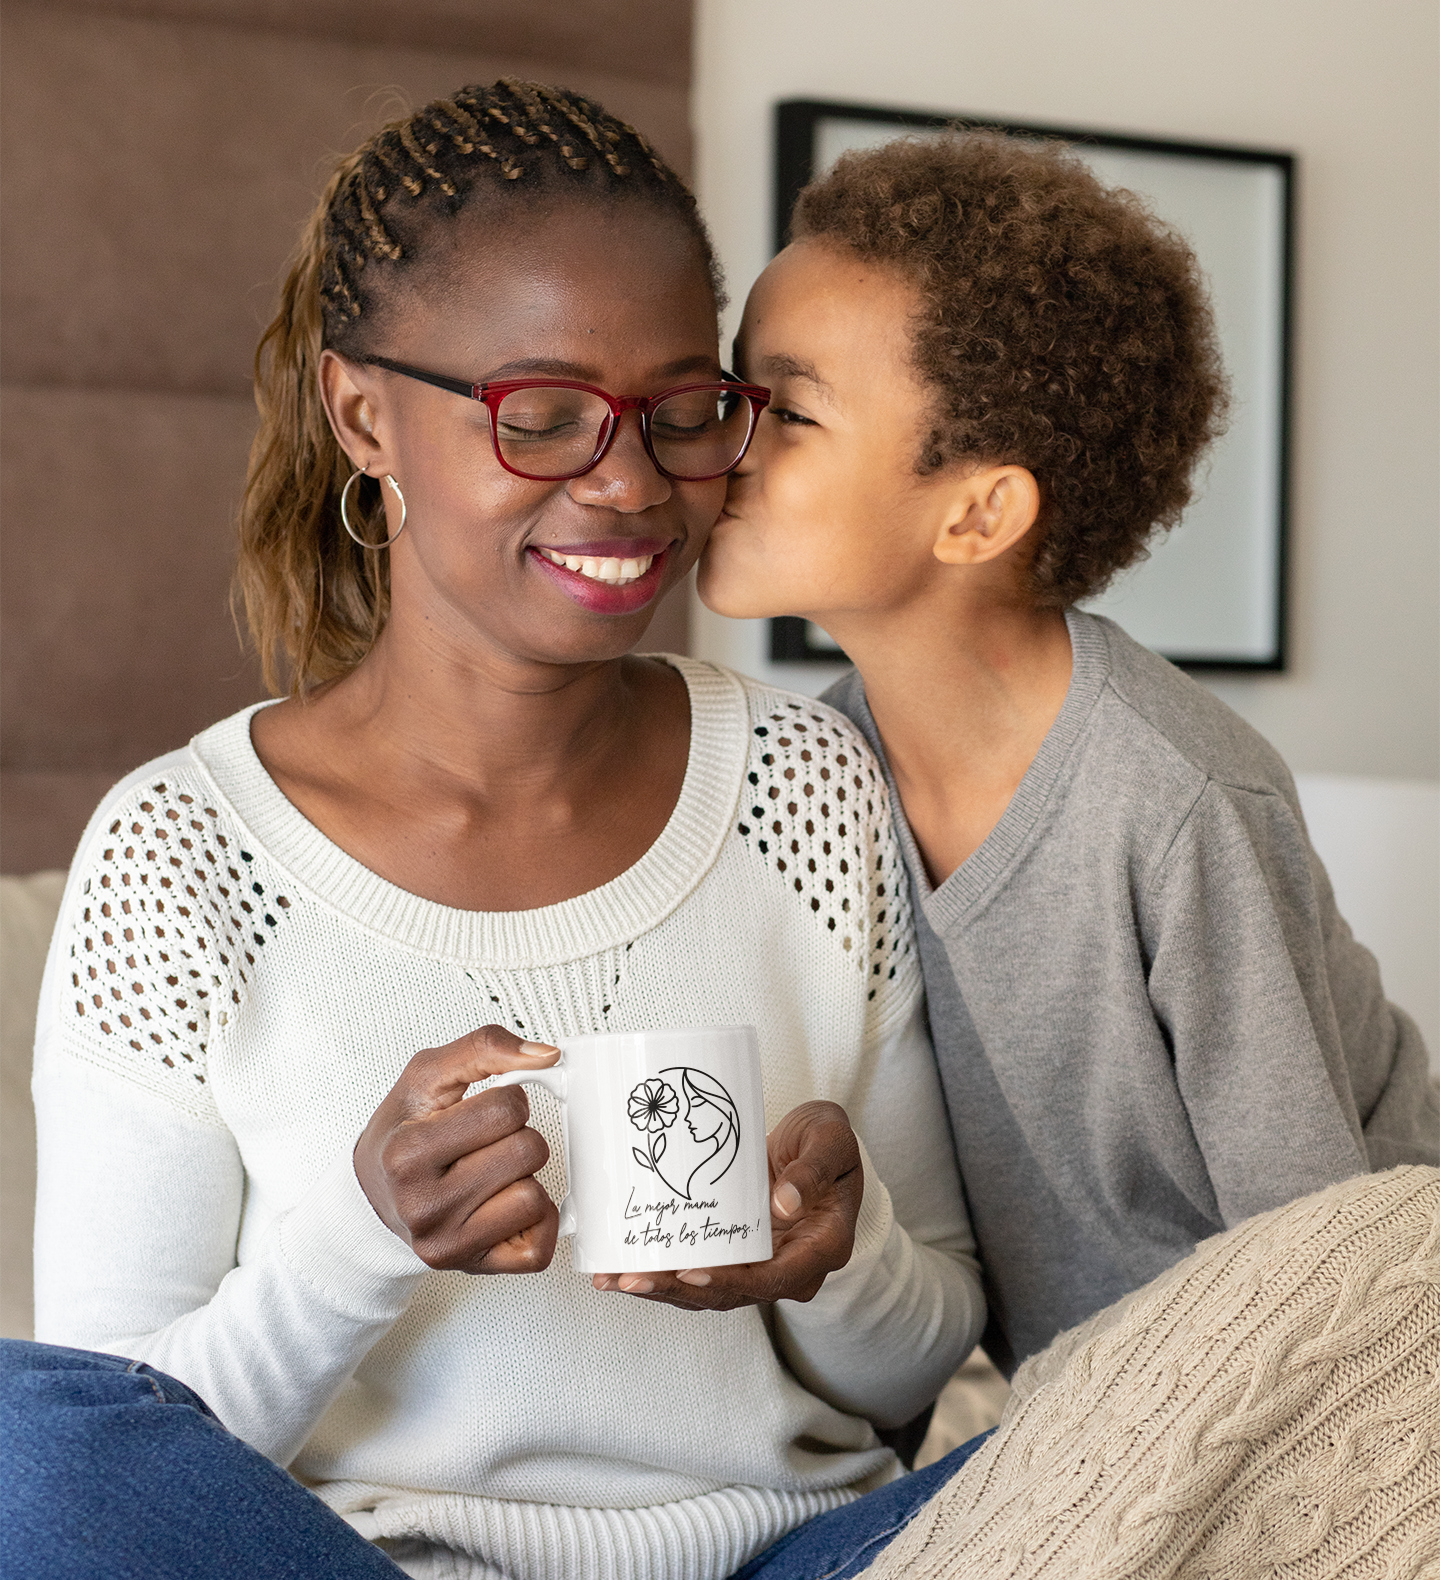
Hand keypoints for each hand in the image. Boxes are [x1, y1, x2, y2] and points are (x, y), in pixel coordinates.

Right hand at [354, 1025, 560, 1273]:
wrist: (371, 1195)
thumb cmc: (401, 1132)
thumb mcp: (426, 1075)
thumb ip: (484, 1048)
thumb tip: (547, 1055)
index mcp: (408, 1152)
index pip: (506, 1109)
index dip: (506, 1100)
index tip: (481, 1110)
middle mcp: (424, 1205)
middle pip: (527, 1152)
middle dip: (517, 1137)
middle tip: (485, 1143)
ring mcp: (447, 1243)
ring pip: (535, 1198)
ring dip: (523, 1178)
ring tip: (491, 1174)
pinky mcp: (472, 1269)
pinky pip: (539, 1250)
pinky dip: (535, 1222)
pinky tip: (507, 1205)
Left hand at [591, 1100, 862, 1310]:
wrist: (822, 1147)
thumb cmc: (830, 1142)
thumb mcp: (832, 1142)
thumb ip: (812, 1171)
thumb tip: (784, 1204)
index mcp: (823, 1247)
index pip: (775, 1278)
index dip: (732, 1280)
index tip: (691, 1273)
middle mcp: (793, 1268)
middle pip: (733, 1292)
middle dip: (678, 1289)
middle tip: (633, 1279)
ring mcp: (764, 1266)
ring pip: (710, 1292)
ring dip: (663, 1290)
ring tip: (615, 1280)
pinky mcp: (740, 1257)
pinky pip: (702, 1274)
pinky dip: (665, 1276)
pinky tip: (624, 1270)